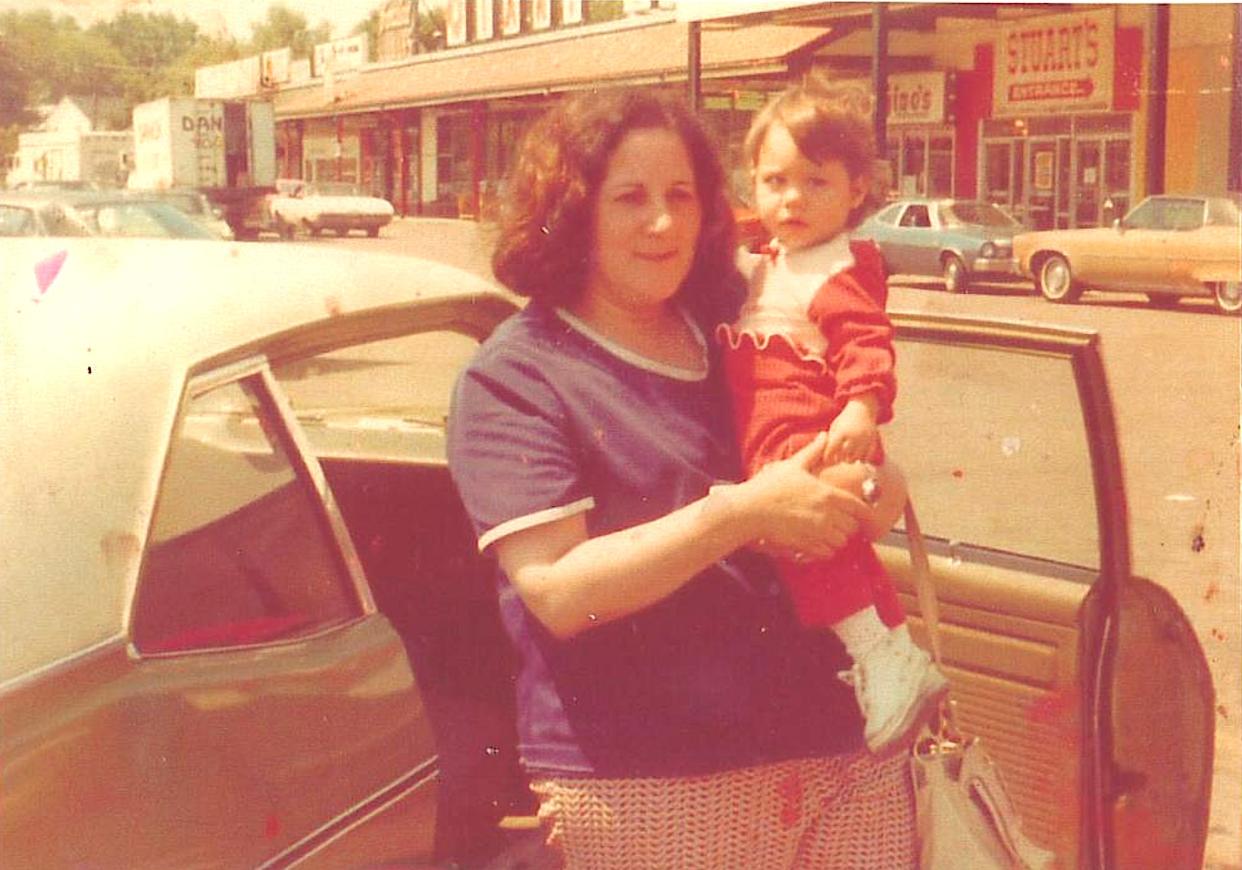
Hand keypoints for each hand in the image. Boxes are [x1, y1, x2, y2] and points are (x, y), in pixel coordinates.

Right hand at [741, 433, 868, 559]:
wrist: (750, 510)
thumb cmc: (770, 486)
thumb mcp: (793, 465)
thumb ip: (813, 451)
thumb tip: (824, 435)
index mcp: (827, 494)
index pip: (859, 507)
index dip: (864, 512)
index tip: (863, 514)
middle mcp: (826, 515)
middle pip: (852, 527)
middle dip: (849, 525)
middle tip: (840, 521)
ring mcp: (816, 532)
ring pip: (841, 542)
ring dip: (838, 538)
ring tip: (829, 532)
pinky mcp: (806, 545)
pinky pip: (827, 553)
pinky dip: (826, 550)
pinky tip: (818, 543)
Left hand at [824, 398, 878, 463]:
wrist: (863, 409)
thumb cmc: (844, 420)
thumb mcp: (835, 427)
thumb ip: (830, 440)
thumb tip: (823, 457)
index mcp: (842, 431)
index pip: (832, 449)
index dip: (828, 455)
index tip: (826, 457)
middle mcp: (854, 436)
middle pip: (844, 456)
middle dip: (839, 458)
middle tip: (837, 457)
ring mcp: (864, 440)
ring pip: (855, 459)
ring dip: (850, 459)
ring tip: (847, 457)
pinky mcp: (872, 442)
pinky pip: (866, 458)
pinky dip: (860, 459)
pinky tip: (857, 456)